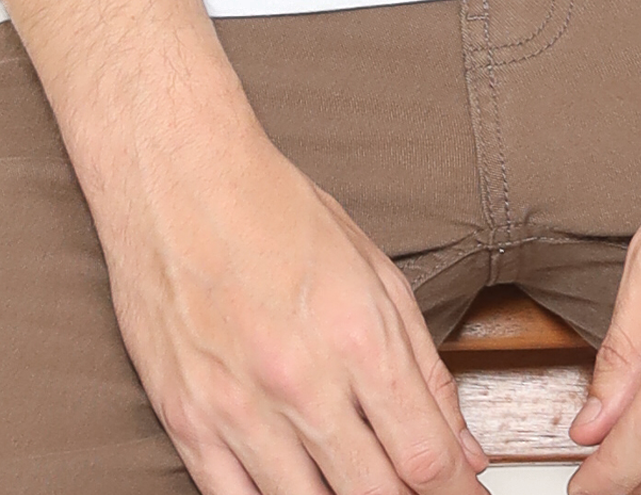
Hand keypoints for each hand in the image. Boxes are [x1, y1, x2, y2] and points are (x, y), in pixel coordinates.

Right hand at [91, 120, 492, 494]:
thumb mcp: (374, 270)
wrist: (176, 176)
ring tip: (357, 483)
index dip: (457, 492)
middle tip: (417, 494)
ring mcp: (238, 408)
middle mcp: (300, 382)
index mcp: (357, 337)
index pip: (425, 455)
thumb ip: (424, 367)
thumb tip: (463, 447)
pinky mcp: (187, 420)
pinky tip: (298, 491)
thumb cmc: (275, 209)